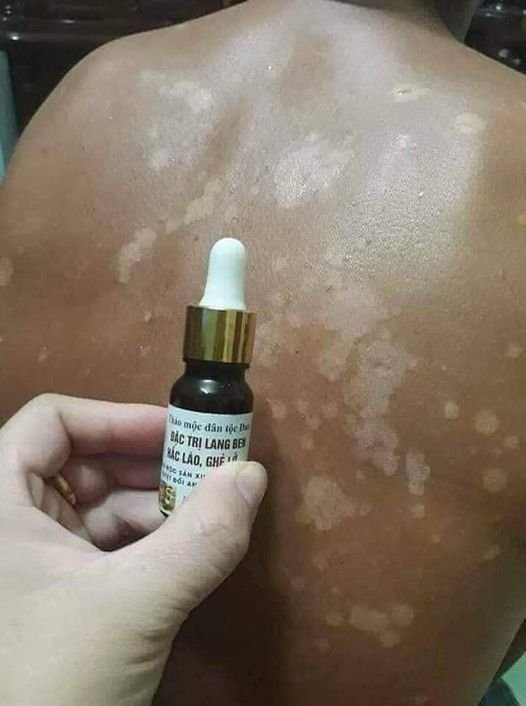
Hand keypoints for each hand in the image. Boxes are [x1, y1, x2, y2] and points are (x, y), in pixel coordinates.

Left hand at [0, 394, 266, 705]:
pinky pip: (102, 546)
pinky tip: (183, 550)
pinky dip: (145, 541)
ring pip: (96, 505)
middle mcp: (8, 524)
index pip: (52, 422)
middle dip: (148, 465)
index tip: (177, 433)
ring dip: (154, 506)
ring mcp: (29, 560)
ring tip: (203, 516)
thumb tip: (252, 474)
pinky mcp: (53, 593)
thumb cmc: (53, 680)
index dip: (117, 417)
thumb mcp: (135, 604)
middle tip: (205, 472)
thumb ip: (202, 537)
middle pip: (81, 461)